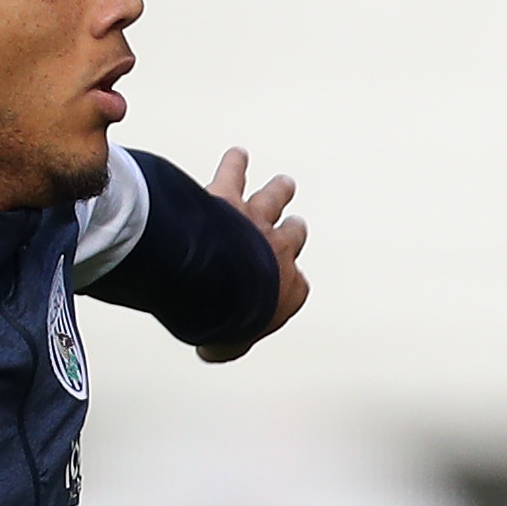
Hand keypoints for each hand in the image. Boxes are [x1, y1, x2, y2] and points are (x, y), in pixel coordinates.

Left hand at [196, 147, 308, 356]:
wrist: (215, 281)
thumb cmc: (228, 315)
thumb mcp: (227, 343)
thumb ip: (223, 344)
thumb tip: (210, 351)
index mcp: (289, 288)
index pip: (296, 286)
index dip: (287, 286)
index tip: (277, 290)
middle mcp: (280, 249)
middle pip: (294, 236)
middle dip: (294, 231)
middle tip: (296, 225)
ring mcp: (255, 222)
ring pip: (275, 200)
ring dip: (280, 191)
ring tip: (285, 183)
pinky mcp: (228, 199)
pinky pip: (234, 176)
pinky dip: (235, 164)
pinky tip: (238, 154)